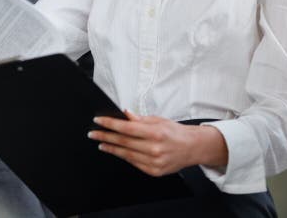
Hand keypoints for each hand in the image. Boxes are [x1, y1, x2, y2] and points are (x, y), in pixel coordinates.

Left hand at [88, 111, 227, 175]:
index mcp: (156, 132)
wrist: (192, 148)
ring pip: (126, 154)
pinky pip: (134, 163)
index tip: (98, 121)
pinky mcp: (154, 171)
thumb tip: (124, 114)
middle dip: (106, 136)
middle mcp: (154, 148)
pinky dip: (123, 156)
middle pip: (124, 142)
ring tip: (101, 142)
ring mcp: (154, 161)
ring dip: (111, 147)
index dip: (110, 124)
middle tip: (93, 133)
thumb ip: (140, 119)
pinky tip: (115, 150)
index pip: (127, 128)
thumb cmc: (176, 132)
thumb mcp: (158, 120)